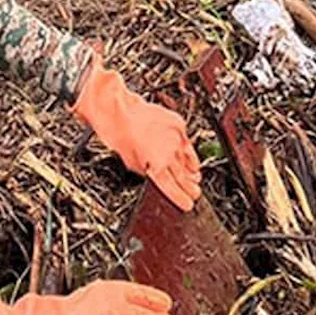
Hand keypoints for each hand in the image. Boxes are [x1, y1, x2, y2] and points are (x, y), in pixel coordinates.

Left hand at [72, 60, 200, 211]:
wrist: (120, 110)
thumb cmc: (119, 134)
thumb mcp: (129, 162)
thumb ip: (145, 171)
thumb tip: (152, 174)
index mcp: (157, 166)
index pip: (173, 187)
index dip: (181, 198)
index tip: (187, 205)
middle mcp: (170, 153)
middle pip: (183, 175)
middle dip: (190, 187)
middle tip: (195, 194)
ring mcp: (176, 138)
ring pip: (189, 159)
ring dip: (192, 170)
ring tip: (196, 178)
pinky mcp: (178, 125)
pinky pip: (187, 143)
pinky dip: (189, 152)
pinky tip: (191, 158)